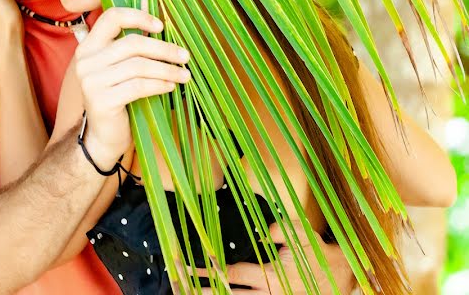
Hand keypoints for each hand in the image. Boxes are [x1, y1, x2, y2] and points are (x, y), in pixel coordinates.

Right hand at [73, 7, 190, 167]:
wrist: (103, 137)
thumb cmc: (117, 98)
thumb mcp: (119, 68)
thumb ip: (130, 48)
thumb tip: (162, 26)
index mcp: (88, 47)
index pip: (111, 17)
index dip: (138, 15)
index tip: (161, 24)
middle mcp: (85, 61)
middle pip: (131, 43)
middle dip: (163, 48)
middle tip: (184, 55)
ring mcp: (91, 81)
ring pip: (138, 66)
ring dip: (167, 69)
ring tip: (184, 74)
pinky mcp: (102, 101)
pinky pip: (138, 86)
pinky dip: (159, 84)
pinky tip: (171, 86)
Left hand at [199, 220, 355, 293]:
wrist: (339, 277)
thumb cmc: (317, 253)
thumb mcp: (304, 234)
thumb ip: (284, 229)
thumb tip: (266, 231)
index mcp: (271, 276)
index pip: (232, 273)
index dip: (210, 269)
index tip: (190, 265)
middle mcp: (267, 292)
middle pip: (228, 294)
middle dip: (203, 289)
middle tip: (179, 283)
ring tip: (189, 292)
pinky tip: (217, 292)